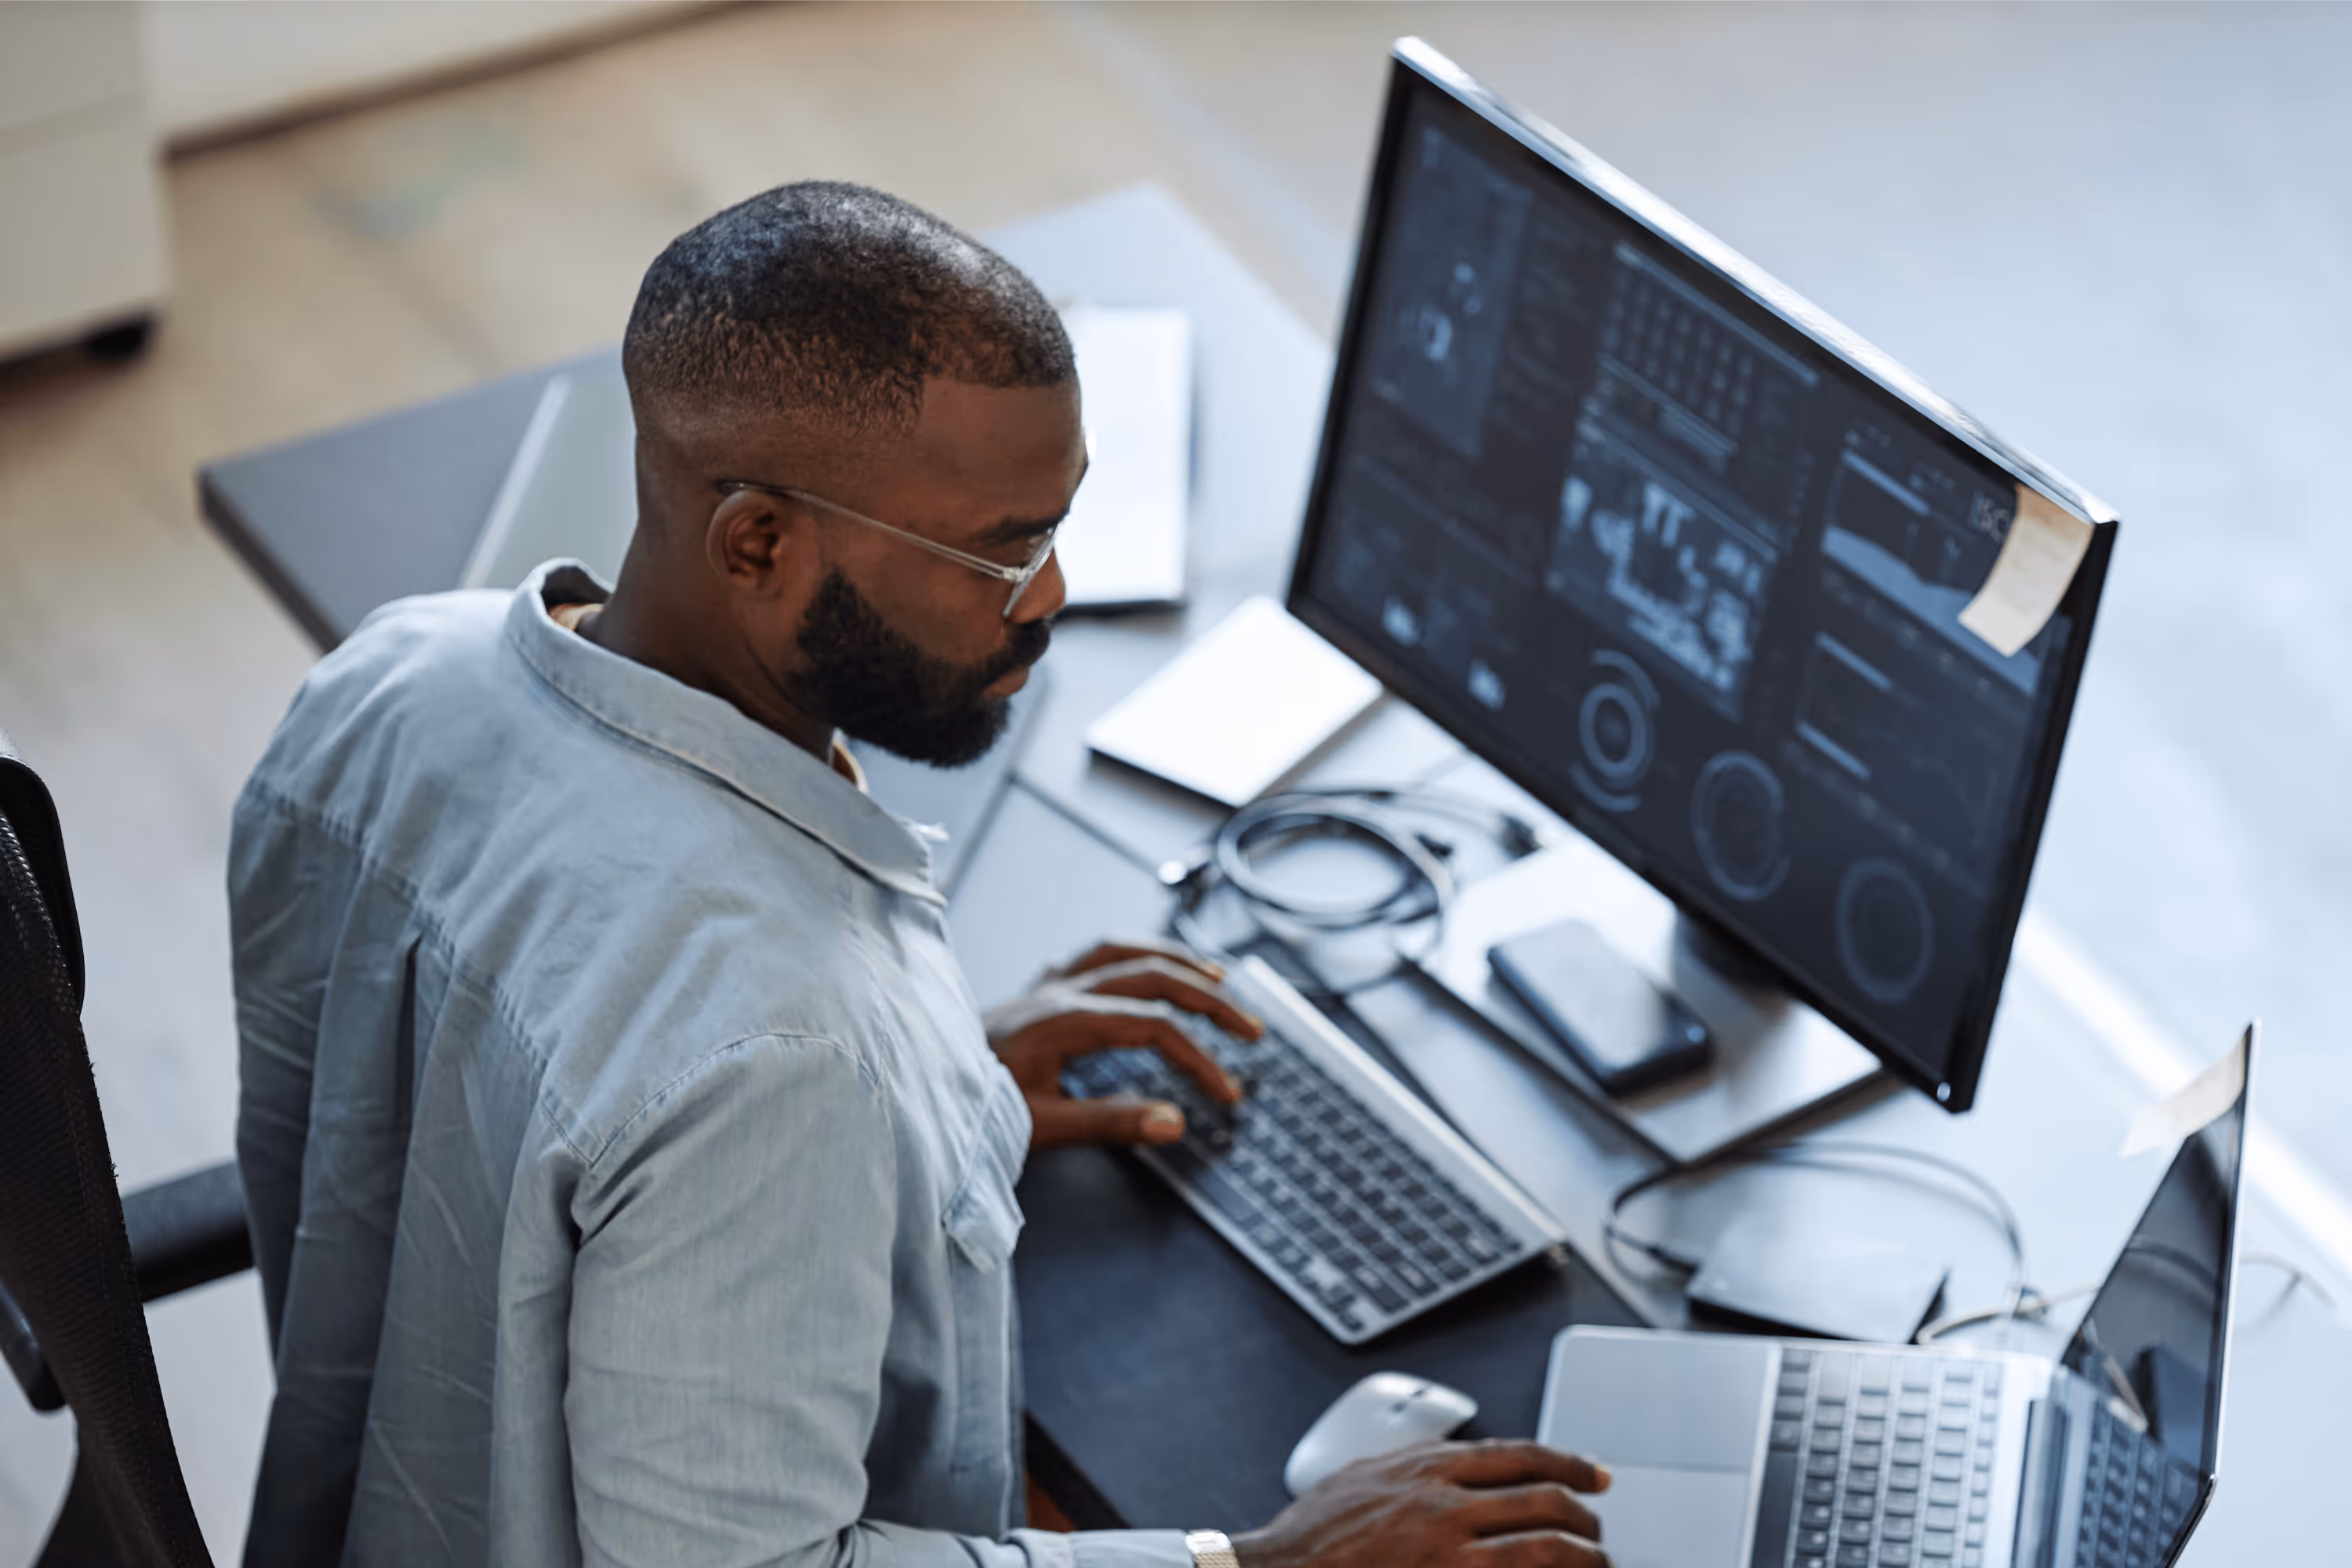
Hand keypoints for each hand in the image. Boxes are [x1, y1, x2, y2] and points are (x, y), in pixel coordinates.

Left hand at [984, 937, 1265, 1148]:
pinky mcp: (1035, 990)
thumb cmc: (969, 1109)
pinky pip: (1093, 955)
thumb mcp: (1039, 1126)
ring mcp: (1045, 984)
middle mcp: (1057, 990)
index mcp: (1062, 1021)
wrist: (912, 1084)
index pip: (1153, 1028)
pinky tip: (1147, 966)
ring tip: (1218, 977)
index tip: (1226, 1095)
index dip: (1199, 1059)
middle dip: (1210, 999)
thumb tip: (1175, 1123)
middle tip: (1251, 1030)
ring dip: (1176, 961)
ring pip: (1124, 951)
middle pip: (1152, 976)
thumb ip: (1108, 1123)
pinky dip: (1131, 955)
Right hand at [1233, 1441, 1611, 1567]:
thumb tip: (1470, 1463)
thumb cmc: (1316, 1533)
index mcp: (1428, 1467)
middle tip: (1597, 1530)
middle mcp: (1445, 1504)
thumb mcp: (1368, 1474)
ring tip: (1595, 1564)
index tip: (1596, 1476)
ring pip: (1546, 1547)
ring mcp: (1449, 1553)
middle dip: (1585, 1517)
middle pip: (1545, 1500)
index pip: (1523, 1456)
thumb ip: (1421, 1465)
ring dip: (1583, 1557)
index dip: (1570, 1464)